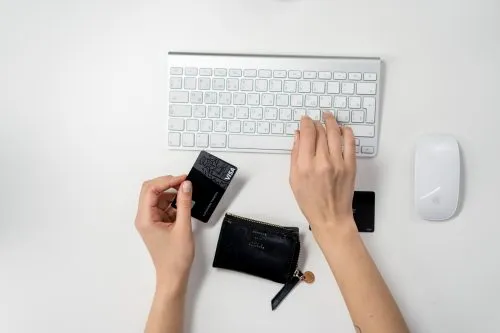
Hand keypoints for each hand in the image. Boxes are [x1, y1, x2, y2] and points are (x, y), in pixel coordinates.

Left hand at [135, 175, 193, 292]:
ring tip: (187, 196)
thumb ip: (184, 203)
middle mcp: (143, 217)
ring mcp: (149, 220)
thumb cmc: (176, 256)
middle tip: (185, 183)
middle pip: (151, 190)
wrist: (173, 276)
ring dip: (171, 194)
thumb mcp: (183, 227)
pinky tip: (183, 207)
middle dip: (167, 184)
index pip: (151, 190)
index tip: (184, 179)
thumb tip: (186, 184)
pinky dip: (172, 203)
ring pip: (157, 198)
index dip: (167, 181)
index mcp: (145, 218)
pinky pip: (162, 206)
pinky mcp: (156, 224)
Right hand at [289, 113, 356, 237]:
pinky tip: (342, 129)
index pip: (307, 134)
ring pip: (335, 133)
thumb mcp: (294, 179)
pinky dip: (346, 132)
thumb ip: (295, 155)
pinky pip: (350, 143)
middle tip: (315, 120)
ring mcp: (338, 163)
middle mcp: (322, 162)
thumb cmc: (311, 202)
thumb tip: (298, 136)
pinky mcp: (350, 166)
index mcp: (305, 165)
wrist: (331, 217)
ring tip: (328, 117)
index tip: (305, 120)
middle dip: (316, 122)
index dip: (306, 122)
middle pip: (321, 131)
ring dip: (331, 122)